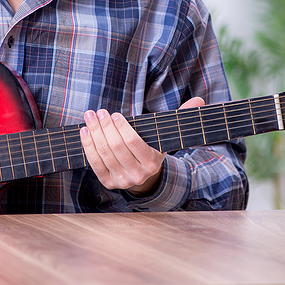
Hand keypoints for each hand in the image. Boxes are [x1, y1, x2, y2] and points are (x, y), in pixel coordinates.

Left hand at [80, 97, 205, 195]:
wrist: (144, 176)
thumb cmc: (152, 148)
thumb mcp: (166, 135)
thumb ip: (181, 117)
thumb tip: (199, 101)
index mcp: (152, 162)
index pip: (134, 142)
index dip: (122, 127)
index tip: (114, 114)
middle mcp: (138, 174)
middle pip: (116, 147)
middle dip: (104, 127)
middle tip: (99, 112)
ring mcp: (122, 180)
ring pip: (104, 153)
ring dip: (94, 133)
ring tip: (90, 117)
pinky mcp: (108, 183)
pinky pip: (94, 163)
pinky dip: (88, 146)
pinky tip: (85, 132)